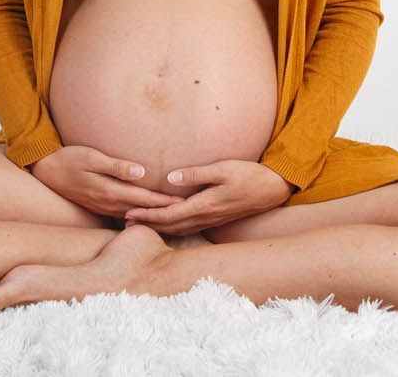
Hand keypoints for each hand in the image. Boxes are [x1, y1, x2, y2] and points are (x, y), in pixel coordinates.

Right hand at [29, 145, 184, 219]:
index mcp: (110, 191)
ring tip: (173, 217)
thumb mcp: (92, 157)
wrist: (45, 170)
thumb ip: (117, 166)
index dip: (166, 201)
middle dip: (165, 212)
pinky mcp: (99, 206)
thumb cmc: (70, 159)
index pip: (145, 198)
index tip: (185, 203)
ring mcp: (103, 207)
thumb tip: (143, 172)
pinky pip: (124, 214)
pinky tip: (148, 216)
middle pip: (143, 210)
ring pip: (135, 215)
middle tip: (188, 213)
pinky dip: (139, 215)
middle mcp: (109, 203)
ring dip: (153, 216)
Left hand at [122, 159, 293, 236]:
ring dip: (159, 227)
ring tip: (141, 224)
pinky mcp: (216, 218)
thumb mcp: (222, 169)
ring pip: (179, 229)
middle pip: (170, 225)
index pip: (169, 214)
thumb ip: (196, 174)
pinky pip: (189, 226)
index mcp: (204, 205)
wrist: (272, 189)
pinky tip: (167, 224)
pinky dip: (173, 227)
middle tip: (125, 222)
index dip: (147, 215)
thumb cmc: (248, 175)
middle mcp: (205, 216)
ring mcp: (211, 219)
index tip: (128, 214)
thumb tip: (170, 178)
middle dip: (147, 224)